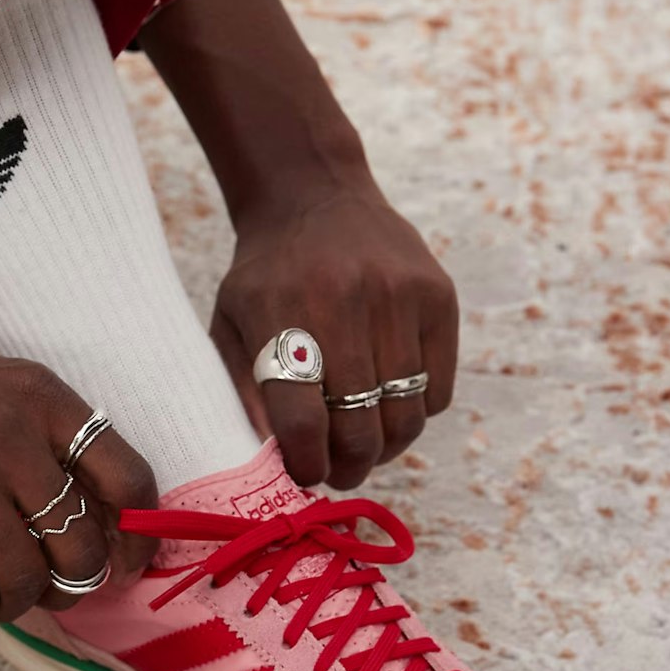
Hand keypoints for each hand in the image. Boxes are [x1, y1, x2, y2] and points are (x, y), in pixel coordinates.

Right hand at [0, 346, 158, 621]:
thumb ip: (45, 441)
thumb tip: (112, 526)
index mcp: (36, 393)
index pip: (128, 476)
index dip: (136, 537)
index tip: (124, 566)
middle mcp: (5, 426)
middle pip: (81, 544)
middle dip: (70, 584)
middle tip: (43, 588)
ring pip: (25, 578)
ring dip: (13, 601)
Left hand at [211, 184, 458, 491]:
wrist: (313, 194)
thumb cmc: (266, 275)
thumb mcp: (230, 323)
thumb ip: (243, 389)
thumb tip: (270, 460)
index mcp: (280, 317)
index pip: (302, 422)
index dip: (306, 465)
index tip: (304, 476)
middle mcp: (344, 304)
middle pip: (360, 428)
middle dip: (349, 467)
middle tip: (339, 473)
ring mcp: (398, 297)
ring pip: (406, 416)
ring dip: (386, 448)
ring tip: (366, 449)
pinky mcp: (438, 295)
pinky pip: (439, 388)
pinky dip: (417, 412)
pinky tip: (390, 406)